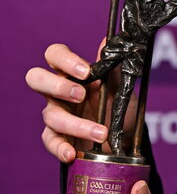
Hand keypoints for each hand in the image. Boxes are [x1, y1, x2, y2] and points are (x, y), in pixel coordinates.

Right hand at [25, 42, 136, 162]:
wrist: (123, 136)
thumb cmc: (115, 105)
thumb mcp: (120, 86)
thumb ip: (113, 66)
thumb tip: (114, 39)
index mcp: (71, 73)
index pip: (55, 55)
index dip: (65, 60)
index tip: (87, 71)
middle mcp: (57, 92)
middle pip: (36, 78)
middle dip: (57, 85)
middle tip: (80, 95)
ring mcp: (55, 115)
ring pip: (50, 115)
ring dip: (76, 125)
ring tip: (101, 133)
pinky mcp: (58, 138)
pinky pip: (51, 142)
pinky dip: (61, 148)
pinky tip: (72, 154)